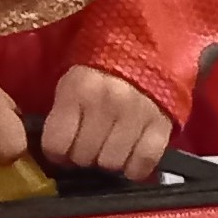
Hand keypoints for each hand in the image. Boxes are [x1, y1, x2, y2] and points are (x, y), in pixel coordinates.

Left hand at [39, 66, 172, 181]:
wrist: (147, 49)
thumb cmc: (101, 68)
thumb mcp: (72, 81)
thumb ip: (63, 113)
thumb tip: (57, 150)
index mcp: (79, 90)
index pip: (56, 143)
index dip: (56, 152)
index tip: (61, 150)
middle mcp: (107, 104)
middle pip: (84, 156)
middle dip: (81, 156)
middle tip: (87, 146)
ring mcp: (136, 115)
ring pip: (111, 164)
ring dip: (107, 162)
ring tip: (109, 148)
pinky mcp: (161, 126)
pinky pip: (143, 163)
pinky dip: (134, 168)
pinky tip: (129, 158)